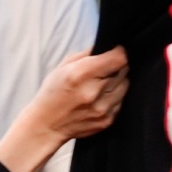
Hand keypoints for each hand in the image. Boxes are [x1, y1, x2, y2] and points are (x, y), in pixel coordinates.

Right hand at [0, 47, 128, 171]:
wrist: (46, 125)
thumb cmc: (52, 94)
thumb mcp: (62, 67)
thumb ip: (87, 54)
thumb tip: (107, 46)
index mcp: (80, 74)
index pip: (119, 58)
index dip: (119, 52)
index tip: (115, 52)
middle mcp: (94, 92)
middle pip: (124, 70)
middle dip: (115, 67)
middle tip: (102, 70)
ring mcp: (102, 108)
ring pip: (125, 85)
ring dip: (116, 82)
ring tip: (99, 85)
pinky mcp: (107, 120)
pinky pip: (121, 101)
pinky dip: (113, 97)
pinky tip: (98, 99)